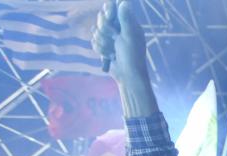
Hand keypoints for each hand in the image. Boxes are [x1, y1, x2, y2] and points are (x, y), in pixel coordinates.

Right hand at [91, 1, 157, 116]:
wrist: (127, 76)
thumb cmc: (132, 57)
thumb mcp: (129, 37)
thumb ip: (125, 20)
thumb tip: (124, 2)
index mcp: (128, 23)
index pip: (113, 8)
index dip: (108, 12)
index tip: (109, 17)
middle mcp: (119, 28)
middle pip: (101, 19)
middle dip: (105, 31)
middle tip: (114, 40)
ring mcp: (110, 37)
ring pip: (96, 31)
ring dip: (103, 43)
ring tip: (113, 51)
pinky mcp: (104, 46)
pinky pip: (94, 41)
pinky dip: (101, 49)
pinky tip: (109, 56)